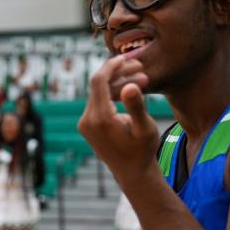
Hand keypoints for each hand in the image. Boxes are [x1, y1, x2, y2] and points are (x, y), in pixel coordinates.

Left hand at [78, 55, 158, 183]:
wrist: (132, 173)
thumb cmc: (142, 151)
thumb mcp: (145, 129)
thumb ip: (136, 106)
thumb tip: (129, 86)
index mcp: (100, 119)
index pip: (99, 81)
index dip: (111, 65)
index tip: (125, 56)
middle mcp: (87, 120)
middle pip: (98, 85)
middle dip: (118, 72)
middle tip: (139, 66)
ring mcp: (85, 124)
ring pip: (98, 93)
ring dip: (117, 83)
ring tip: (141, 78)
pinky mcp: (87, 126)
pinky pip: (98, 102)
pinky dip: (112, 94)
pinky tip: (129, 90)